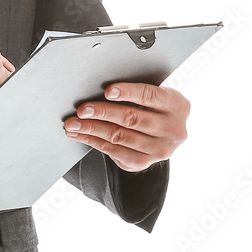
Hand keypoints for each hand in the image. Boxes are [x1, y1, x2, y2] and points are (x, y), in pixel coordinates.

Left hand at [63, 82, 189, 171]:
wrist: (163, 132)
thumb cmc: (153, 106)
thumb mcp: (155, 94)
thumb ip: (137, 91)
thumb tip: (102, 88)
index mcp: (177, 106)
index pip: (150, 96)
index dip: (128, 92)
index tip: (107, 91)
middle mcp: (173, 130)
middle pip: (132, 119)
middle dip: (103, 112)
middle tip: (82, 109)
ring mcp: (160, 150)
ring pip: (120, 137)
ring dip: (92, 129)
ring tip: (74, 123)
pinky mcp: (144, 162)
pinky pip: (114, 152)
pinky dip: (93, 141)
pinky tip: (80, 134)